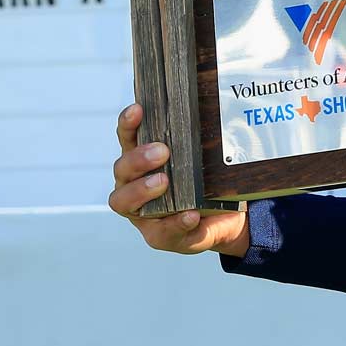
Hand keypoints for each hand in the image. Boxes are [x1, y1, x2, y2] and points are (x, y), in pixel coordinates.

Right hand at [108, 102, 250, 256]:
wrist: (224, 218)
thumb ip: (196, 144)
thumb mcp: (200, 161)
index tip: (138, 109)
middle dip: (138, 159)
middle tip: (162, 152)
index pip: (127, 138)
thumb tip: (210, 115)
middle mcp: (132, 186)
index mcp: (140, 162)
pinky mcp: (159, 236)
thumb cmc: (203, 182)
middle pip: (121, 170)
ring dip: (142, 189)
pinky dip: (177, 222)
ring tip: (163, 181)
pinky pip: (163, 232)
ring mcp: (142, 214)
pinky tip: (190, 215)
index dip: (128, 124)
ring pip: (124, 202)